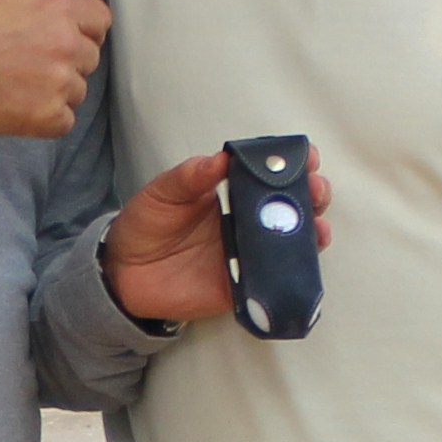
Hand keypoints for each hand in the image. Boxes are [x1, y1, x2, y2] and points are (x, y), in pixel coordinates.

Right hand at [0, 0, 110, 138]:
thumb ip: (33, 1)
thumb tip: (45, 9)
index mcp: (58, 4)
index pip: (100, 20)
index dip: (85, 30)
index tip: (71, 38)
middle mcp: (67, 40)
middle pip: (90, 56)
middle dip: (68, 61)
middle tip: (33, 65)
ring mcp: (61, 80)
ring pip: (78, 90)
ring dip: (56, 91)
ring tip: (19, 87)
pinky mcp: (50, 114)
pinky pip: (64, 120)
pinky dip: (46, 119)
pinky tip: (18, 108)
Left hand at [103, 147, 332, 324]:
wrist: (123, 274)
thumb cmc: (145, 225)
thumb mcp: (162, 193)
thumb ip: (189, 177)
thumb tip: (221, 158)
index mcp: (230, 192)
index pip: (269, 173)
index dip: (293, 164)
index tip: (307, 157)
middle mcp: (246, 220)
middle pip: (291, 204)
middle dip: (312, 194)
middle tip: (316, 189)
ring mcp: (248, 253)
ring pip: (292, 240)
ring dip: (313, 230)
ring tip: (318, 223)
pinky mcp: (242, 284)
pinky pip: (274, 279)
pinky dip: (294, 271)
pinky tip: (305, 258)